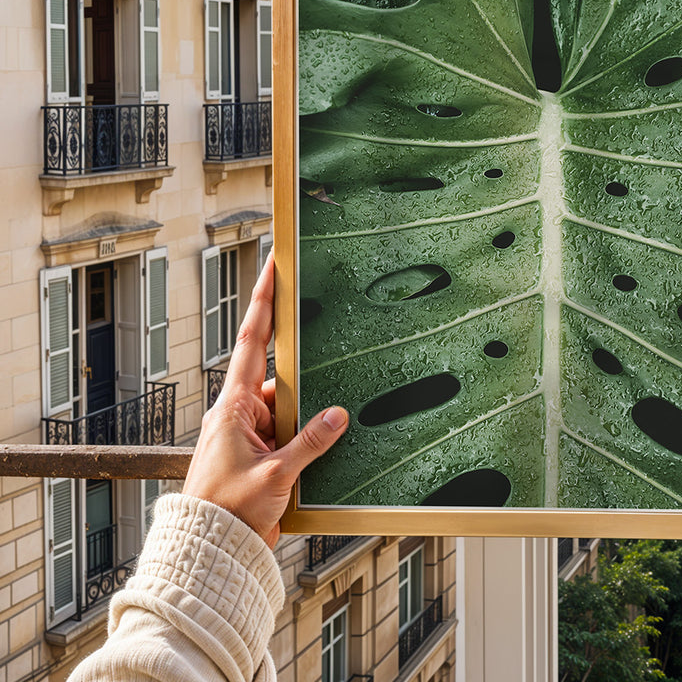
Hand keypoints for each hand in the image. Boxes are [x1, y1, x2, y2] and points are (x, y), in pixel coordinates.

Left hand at [183, 250, 347, 546]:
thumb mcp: (275, 475)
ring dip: (307, 416)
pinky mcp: (257, 454)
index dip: (265, 300)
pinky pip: (288, 431)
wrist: (208, 552)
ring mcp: (247, 433)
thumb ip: (310, 442)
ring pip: (288, 406)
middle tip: (327, 340)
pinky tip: (323, 447)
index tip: (275, 265)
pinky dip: (306, 437)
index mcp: (233, 405)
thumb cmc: (227, 513)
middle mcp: (238, 413)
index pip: (253, 340)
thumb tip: (338, 415)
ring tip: (322, 433)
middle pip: (279, 374)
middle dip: (305, 370)